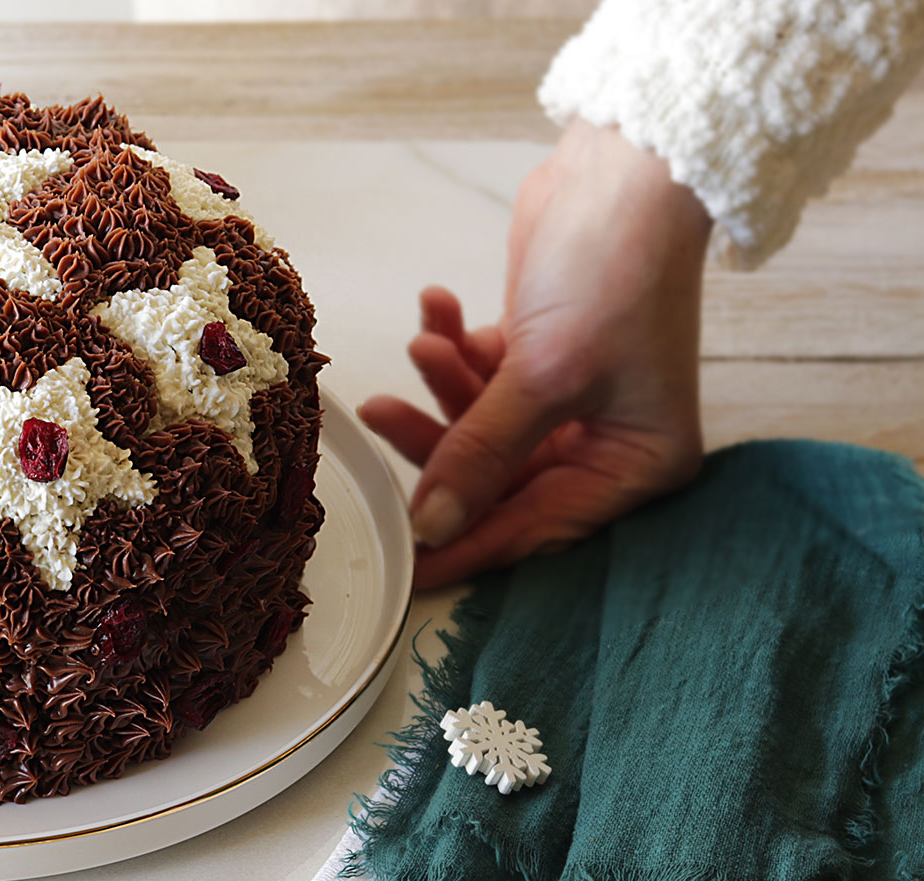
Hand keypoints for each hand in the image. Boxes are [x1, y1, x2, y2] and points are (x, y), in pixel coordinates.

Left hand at [360, 119, 712, 588]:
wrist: (624, 168)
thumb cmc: (612, 271)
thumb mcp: (543, 375)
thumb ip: (480, 455)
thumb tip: (433, 528)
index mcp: (639, 462)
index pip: (536, 525)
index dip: (466, 544)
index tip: (403, 571)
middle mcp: (609, 439)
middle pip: (498, 478)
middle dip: (439, 445)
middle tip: (382, 414)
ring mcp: (573, 397)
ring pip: (480, 426)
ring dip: (440, 387)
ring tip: (418, 346)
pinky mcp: (538, 354)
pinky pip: (479, 375)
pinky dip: (453, 348)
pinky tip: (436, 308)